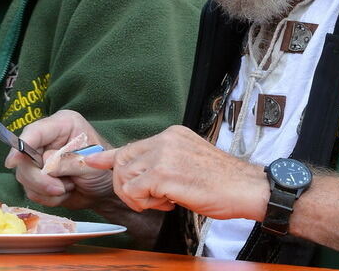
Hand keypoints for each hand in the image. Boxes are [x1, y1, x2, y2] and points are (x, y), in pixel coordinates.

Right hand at [4, 110, 113, 209]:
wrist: (106, 191)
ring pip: (25, 177)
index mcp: (62, 125)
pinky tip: (65, 191)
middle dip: (40, 178)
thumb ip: (65, 162)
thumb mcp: (87, 162)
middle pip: (24, 158)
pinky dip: (48, 197)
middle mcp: (48, 140)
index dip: (21, 146)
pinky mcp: (38, 178)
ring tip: (69, 186)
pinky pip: (31, 191)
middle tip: (60, 187)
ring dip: (47, 189)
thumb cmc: (103, 170)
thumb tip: (43, 165)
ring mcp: (41, 159)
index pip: (35, 132)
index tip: (13, 162)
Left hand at [85, 125, 268, 220]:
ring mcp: (164, 155)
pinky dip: (145, 203)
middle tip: (148, 199)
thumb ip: (163, 163)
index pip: (132, 145)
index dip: (109, 157)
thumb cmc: (222, 182)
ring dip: (137, 197)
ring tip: (163, 201)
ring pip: (125, 177)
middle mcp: (165, 139)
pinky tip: (168, 203)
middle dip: (126, 185)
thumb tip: (137, 176)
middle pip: (122, 160)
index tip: (92, 161)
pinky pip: (135, 191)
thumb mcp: (189, 162)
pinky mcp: (164, 174)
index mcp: (172, 135)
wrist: (246, 188)